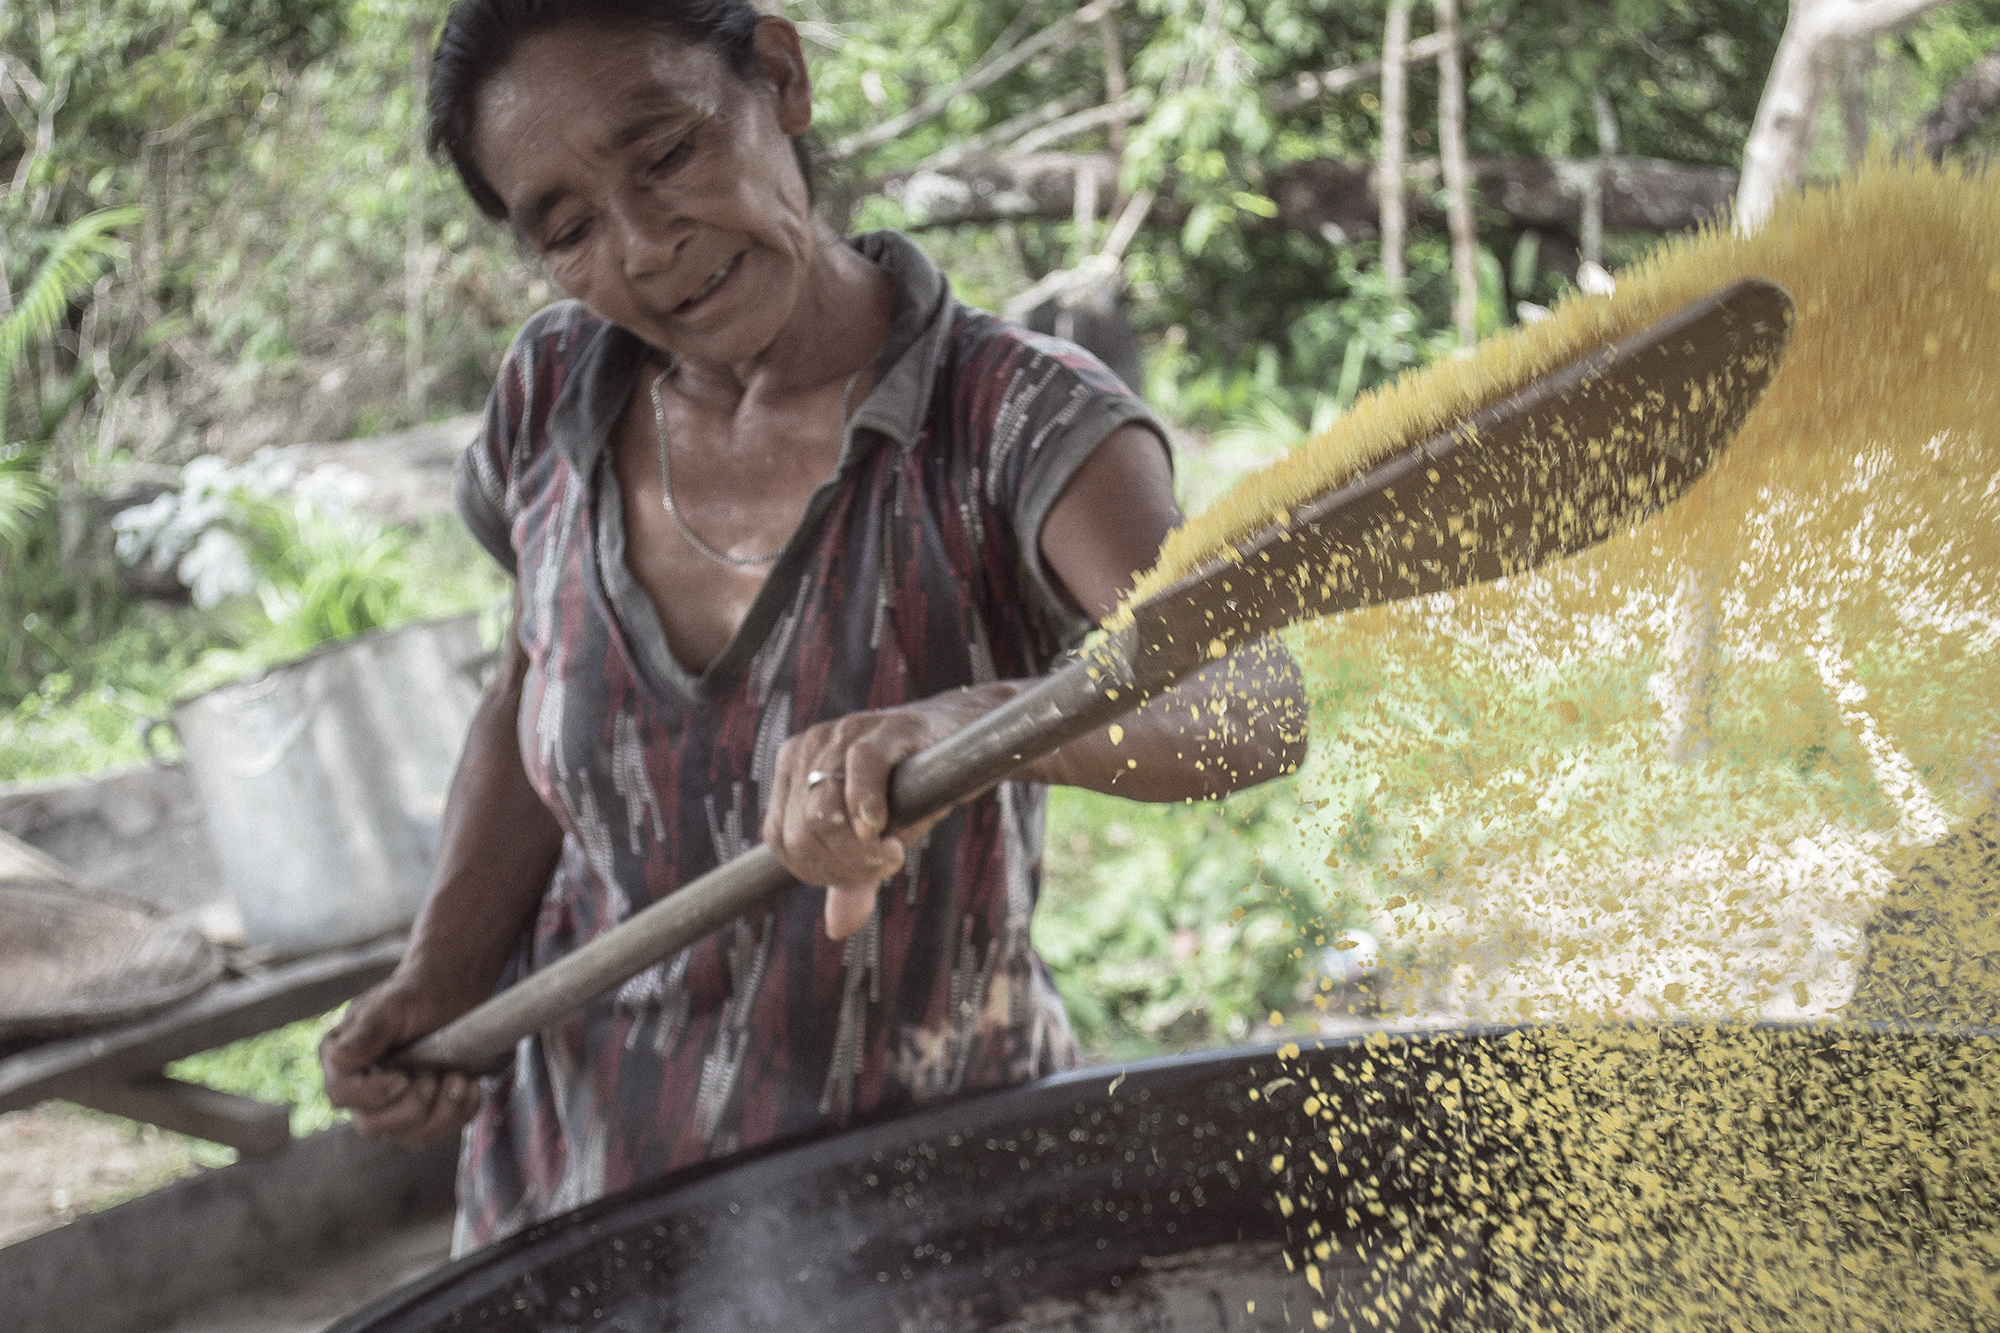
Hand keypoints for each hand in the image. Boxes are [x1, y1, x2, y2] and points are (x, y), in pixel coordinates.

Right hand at [319, 973, 485, 1147]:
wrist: (454, 994)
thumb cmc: (417, 995)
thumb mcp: (392, 1004)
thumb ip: (367, 1029)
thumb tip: (339, 1056)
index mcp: (344, 1061)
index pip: (340, 1095)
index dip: (370, 1094)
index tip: (402, 1078)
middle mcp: (363, 1089)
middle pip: (372, 1126)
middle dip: (410, 1108)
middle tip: (432, 1078)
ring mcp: (395, 1106)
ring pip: (410, 1136)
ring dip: (441, 1112)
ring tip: (459, 1078)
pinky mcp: (426, 1113)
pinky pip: (440, 1131)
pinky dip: (461, 1112)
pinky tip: (471, 1084)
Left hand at [762, 694, 1000, 938]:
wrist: (957, 747)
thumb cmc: (906, 793)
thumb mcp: (873, 840)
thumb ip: (849, 877)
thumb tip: (837, 929)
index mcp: (791, 771)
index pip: (782, 839)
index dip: (820, 872)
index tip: (863, 876)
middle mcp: (806, 748)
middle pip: (803, 832)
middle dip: (845, 866)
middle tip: (884, 867)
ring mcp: (842, 733)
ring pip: (825, 811)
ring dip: (861, 850)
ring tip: (893, 852)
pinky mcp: (882, 727)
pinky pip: (861, 768)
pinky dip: (870, 808)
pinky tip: (889, 832)